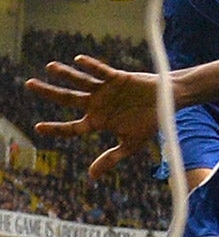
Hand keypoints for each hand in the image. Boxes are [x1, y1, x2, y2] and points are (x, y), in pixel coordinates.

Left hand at [26, 54, 168, 178]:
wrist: (170, 103)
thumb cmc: (151, 122)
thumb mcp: (131, 144)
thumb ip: (111, 158)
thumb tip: (91, 176)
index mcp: (98, 121)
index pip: (72, 127)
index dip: (56, 128)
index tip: (38, 127)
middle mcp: (97, 104)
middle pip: (68, 98)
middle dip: (48, 92)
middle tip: (29, 84)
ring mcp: (106, 90)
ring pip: (81, 82)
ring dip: (65, 75)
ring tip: (50, 68)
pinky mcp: (118, 77)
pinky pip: (102, 71)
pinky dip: (91, 66)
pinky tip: (78, 61)